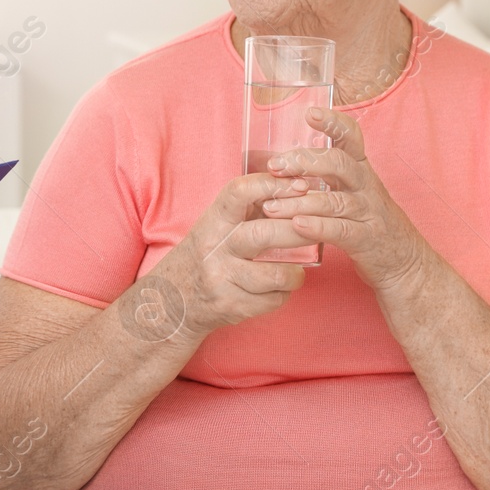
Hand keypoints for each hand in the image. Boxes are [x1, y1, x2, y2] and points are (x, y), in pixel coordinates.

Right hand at [148, 172, 319, 339]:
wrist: (171, 302)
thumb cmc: (205, 256)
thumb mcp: (216, 226)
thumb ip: (247, 208)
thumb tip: (295, 184)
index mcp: (213, 221)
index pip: (240, 191)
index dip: (273, 184)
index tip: (300, 186)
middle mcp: (214, 247)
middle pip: (265, 233)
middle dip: (299, 231)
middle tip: (317, 231)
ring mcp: (221, 278)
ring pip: (276, 274)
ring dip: (295, 274)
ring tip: (296, 272)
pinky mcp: (230, 306)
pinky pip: (272, 300)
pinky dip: (282, 295)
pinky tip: (277, 290)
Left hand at [256, 106, 431, 292]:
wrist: (406, 264)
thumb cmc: (368, 224)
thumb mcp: (353, 193)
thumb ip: (326, 177)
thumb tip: (283, 163)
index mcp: (360, 171)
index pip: (351, 138)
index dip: (334, 122)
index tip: (310, 112)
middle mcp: (367, 187)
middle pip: (339, 164)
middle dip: (305, 161)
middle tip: (275, 166)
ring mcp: (369, 213)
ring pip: (334, 201)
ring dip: (299, 202)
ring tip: (270, 206)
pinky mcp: (367, 240)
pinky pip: (342, 230)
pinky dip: (318, 227)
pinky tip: (296, 225)